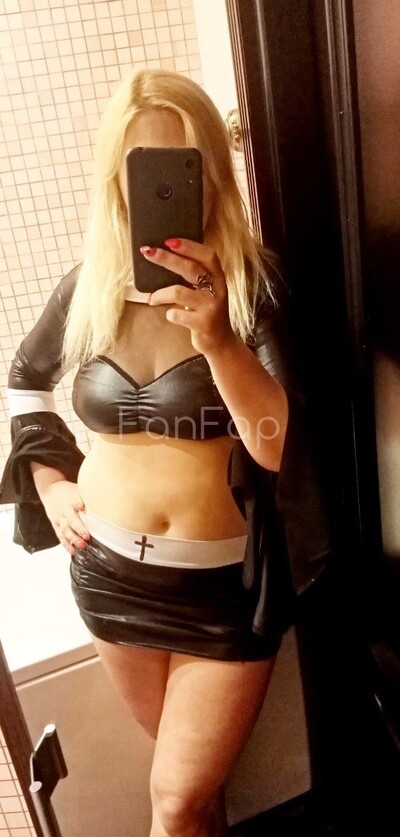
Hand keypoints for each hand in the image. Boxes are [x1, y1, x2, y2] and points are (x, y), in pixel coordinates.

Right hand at [41, 480, 89, 554]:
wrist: (50, 490)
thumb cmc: (69, 491)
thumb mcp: (78, 488)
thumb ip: (88, 495)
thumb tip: (106, 500)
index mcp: (71, 498)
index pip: (74, 499)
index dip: (78, 503)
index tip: (82, 507)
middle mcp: (64, 509)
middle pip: (70, 519)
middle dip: (79, 529)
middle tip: (88, 537)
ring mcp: (58, 518)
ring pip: (65, 530)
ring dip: (74, 539)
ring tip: (83, 546)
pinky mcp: (55, 525)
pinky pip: (60, 536)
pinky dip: (66, 544)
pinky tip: (73, 552)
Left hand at [141, 238, 235, 355]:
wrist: (220, 342)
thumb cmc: (207, 311)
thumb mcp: (206, 291)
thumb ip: (194, 277)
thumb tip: (165, 258)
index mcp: (218, 277)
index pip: (207, 255)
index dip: (188, 246)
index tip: (168, 241)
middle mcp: (217, 290)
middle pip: (190, 269)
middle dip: (166, 259)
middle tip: (148, 253)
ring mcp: (211, 307)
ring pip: (179, 292)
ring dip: (160, 294)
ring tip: (152, 298)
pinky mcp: (203, 324)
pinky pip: (177, 314)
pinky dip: (170, 314)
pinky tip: (172, 315)